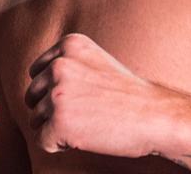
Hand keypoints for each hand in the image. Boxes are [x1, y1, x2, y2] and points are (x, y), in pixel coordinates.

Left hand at [25, 33, 181, 158]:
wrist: (157, 117)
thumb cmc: (129, 96)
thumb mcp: (96, 62)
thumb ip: (66, 65)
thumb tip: (34, 87)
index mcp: (69, 45)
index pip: (37, 72)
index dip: (53, 91)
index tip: (79, 98)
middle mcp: (59, 65)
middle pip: (32, 96)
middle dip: (51, 110)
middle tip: (85, 115)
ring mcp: (57, 93)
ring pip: (35, 119)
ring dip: (57, 128)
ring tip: (88, 124)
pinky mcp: (59, 122)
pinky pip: (42, 140)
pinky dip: (59, 145)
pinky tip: (84, 138)